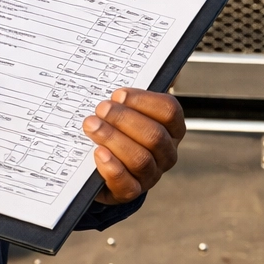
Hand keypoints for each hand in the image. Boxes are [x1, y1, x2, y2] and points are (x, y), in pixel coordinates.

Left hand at [81, 88, 185, 204]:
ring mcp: (151, 174)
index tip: (119, 94)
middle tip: (100, 109)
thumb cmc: (121, 131)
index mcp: (172, 128)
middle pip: (154, 135)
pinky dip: (112, 168)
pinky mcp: (131, 191)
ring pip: (140, 159)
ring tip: (92, 126)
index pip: (169, 111)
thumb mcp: (132, 109)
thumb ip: (144, 91)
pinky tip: (98, 153)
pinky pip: (127, 184)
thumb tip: (171, 71)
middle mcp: (166, 152)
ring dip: (113, 139)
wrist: (105, 167)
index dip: (144, 101)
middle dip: (124, 119)